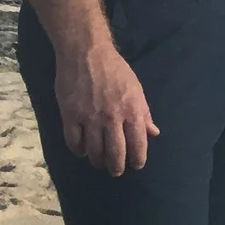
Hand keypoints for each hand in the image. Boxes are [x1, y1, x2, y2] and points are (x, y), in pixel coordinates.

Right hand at [57, 38, 157, 174]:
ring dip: (97, 161)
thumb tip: (154, 133)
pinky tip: (81, 152)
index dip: (138, 159)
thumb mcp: (136, 90)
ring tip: (99, 163)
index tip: (136, 165)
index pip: (138, 144)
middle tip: (116, 171)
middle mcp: (112, 118)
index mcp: (132, 111)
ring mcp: (90, 118)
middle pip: (115, 152)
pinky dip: (78, 151)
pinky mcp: (70, 115)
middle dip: (117, 166)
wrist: (86, 54)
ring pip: (94, 151)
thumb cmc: (115, 70)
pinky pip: (73, 141)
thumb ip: (144, 113)